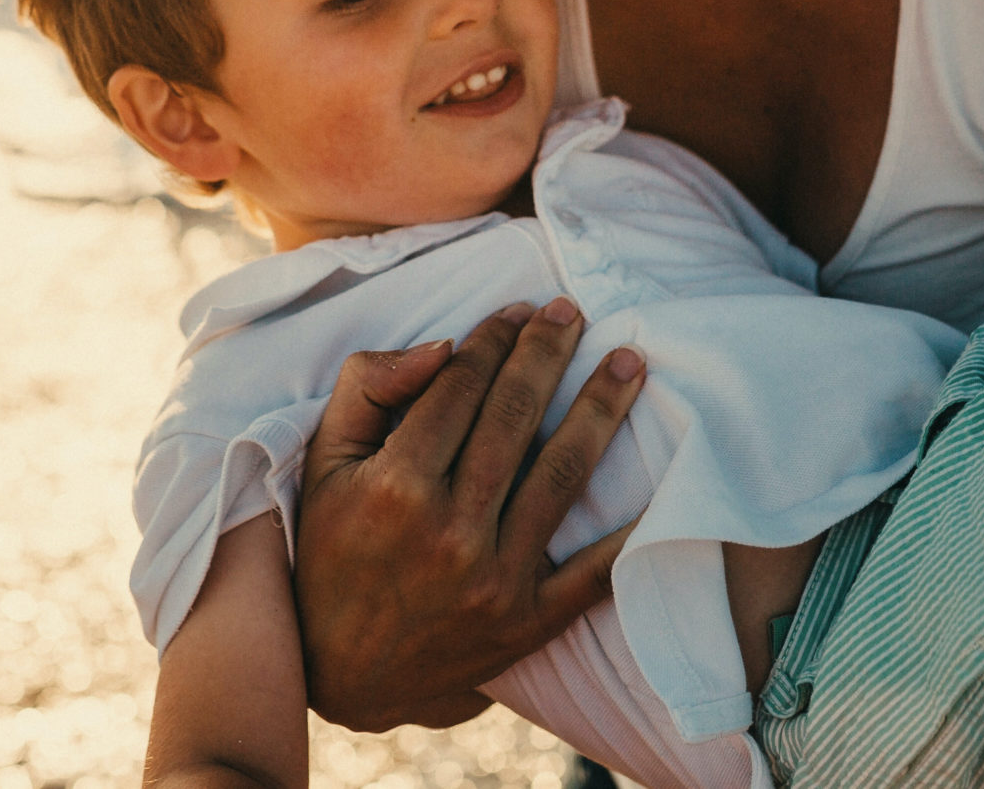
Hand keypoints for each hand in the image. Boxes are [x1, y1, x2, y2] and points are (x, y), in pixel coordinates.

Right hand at [292, 299, 645, 731]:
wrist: (340, 673)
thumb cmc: (329, 551)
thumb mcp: (323, 463)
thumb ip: (368, 389)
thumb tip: (442, 346)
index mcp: (395, 486)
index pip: (460, 388)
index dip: (493, 339)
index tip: (517, 310)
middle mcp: (449, 531)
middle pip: (515, 418)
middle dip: (548, 353)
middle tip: (573, 312)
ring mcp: (494, 580)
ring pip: (561, 476)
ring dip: (600, 411)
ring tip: (629, 364)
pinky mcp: (528, 623)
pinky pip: (593, 572)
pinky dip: (631, 529)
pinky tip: (661, 481)